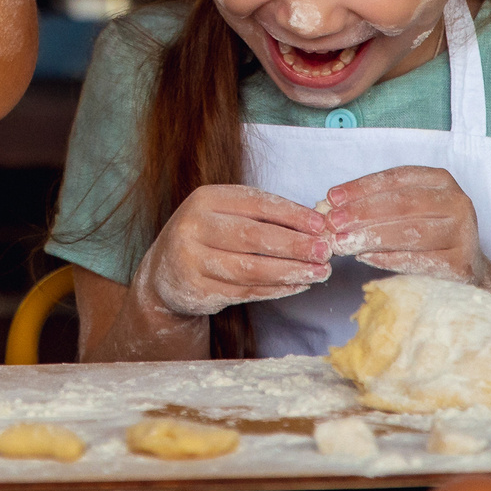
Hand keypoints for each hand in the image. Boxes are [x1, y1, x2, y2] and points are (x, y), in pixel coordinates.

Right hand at [131, 186, 332, 319]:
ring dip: (290, 272)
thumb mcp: (226, 216)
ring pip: (250, 268)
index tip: (320, 225)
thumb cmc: (208, 237)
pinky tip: (297, 286)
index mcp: (206, 198)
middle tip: (325, 251)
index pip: (256, 203)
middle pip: (254, 236)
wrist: (165, 272)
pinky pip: (243, 291)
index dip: (291, 214)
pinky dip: (275, 289)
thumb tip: (315, 225)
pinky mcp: (195, 290)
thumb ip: (264, 217)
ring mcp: (190, 259)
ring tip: (319, 273)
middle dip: (295, 245)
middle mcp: (194, 226)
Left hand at [323, 165, 490, 287]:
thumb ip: (372, 206)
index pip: (396, 178)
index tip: (331, 198)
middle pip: (402, 204)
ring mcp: (463, 233)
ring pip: (410, 232)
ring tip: (342, 243)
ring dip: (370, 237)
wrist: (466, 269)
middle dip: (362, 213)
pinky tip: (365, 258)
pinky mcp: (461, 264)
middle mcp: (456, 202)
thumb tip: (328, 207)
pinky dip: (388, 259)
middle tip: (332, 224)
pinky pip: (419, 260)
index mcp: (440, 181)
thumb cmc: (427, 235)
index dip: (361, 188)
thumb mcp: (404, 212)